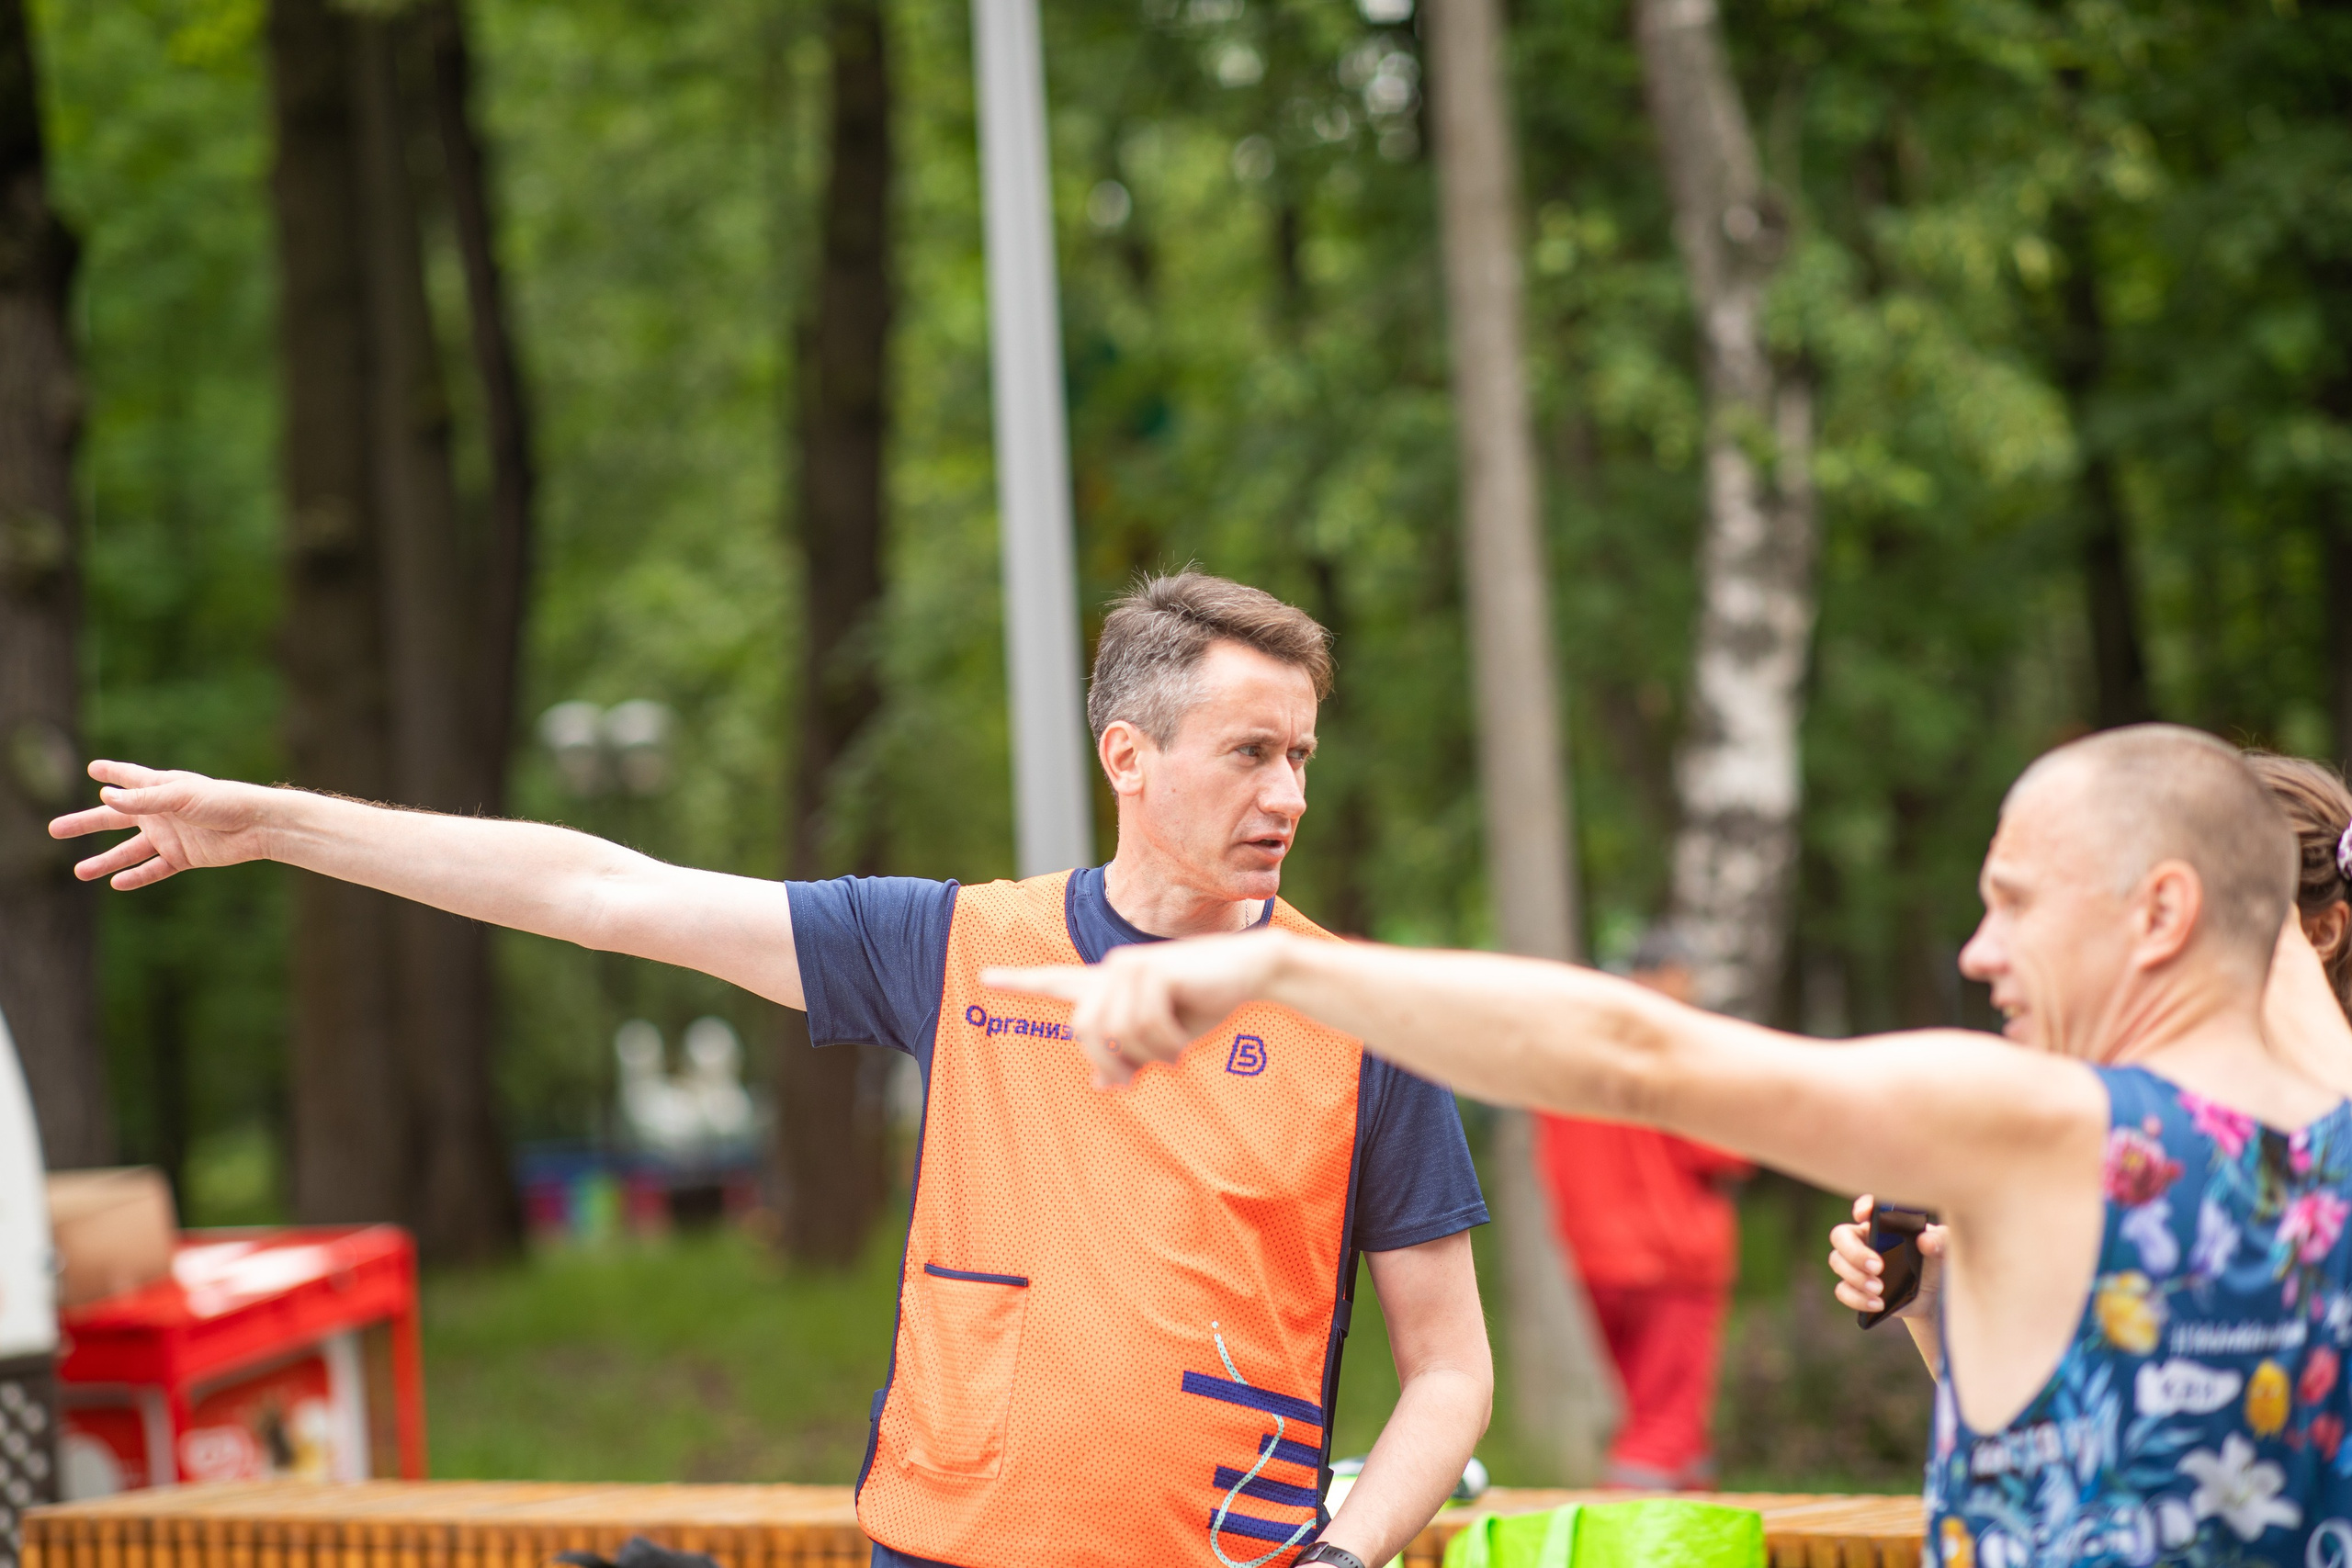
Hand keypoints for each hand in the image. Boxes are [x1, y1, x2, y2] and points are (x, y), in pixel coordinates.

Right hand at [48, 760, 276, 889]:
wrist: (258, 827)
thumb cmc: (223, 802)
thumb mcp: (180, 797)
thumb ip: (144, 800)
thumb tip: (105, 797)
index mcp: (159, 788)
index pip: (128, 778)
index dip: (111, 772)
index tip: (93, 769)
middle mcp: (160, 812)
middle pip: (114, 818)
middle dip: (85, 823)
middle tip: (54, 829)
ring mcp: (170, 836)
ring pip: (129, 851)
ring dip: (105, 861)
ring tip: (78, 871)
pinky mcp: (183, 857)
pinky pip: (153, 869)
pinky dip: (136, 877)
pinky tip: (117, 883)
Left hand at [984, 930, 1294, 1086]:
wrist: (1251, 970)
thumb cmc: (1206, 1005)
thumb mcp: (1164, 1040)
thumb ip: (1129, 1057)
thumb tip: (1099, 1082)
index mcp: (1110, 984)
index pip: (1056, 981)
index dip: (1019, 983)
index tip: (985, 978)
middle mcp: (1111, 971)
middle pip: (1083, 1030)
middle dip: (1111, 1062)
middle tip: (1142, 1078)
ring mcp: (1128, 967)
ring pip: (1115, 1033)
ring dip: (1149, 1055)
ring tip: (1176, 1052)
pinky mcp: (1150, 969)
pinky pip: (1144, 1026)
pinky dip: (1167, 1045)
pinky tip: (1185, 1042)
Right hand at [1828, 1193, 1945, 1319]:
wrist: (1933, 1295)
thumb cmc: (1934, 1261)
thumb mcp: (1943, 1248)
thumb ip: (1940, 1240)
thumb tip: (1925, 1241)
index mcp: (1882, 1222)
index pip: (1865, 1207)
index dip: (1860, 1207)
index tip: (1864, 1215)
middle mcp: (1864, 1239)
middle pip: (1840, 1236)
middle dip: (1854, 1252)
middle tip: (1877, 1267)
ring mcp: (1856, 1263)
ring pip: (1837, 1262)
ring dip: (1856, 1277)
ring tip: (1880, 1289)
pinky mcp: (1856, 1287)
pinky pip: (1842, 1290)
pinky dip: (1856, 1298)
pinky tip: (1878, 1303)